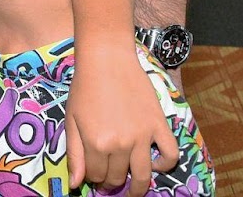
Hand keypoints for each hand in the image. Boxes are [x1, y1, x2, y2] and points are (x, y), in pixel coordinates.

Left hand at [65, 49, 178, 196]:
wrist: (107, 59)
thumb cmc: (85, 87)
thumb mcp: (72, 120)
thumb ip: (74, 155)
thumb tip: (76, 185)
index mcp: (96, 143)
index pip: (95, 176)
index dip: (92, 178)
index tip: (92, 173)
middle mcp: (121, 144)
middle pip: (117, 178)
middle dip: (110, 182)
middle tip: (108, 179)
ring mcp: (142, 135)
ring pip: (143, 175)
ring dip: (137, 187)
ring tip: (132, 189)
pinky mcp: (158, 125)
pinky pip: (170, 154)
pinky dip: (165, 165)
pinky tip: (154, 163)